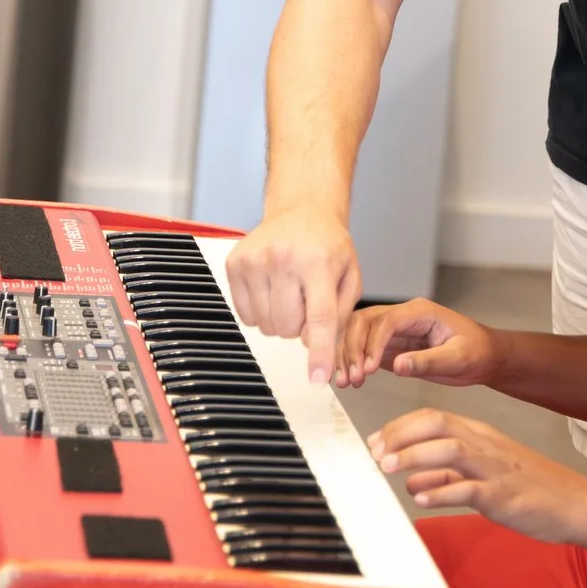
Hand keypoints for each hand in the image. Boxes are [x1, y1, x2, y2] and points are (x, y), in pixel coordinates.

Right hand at [225, 204, 359, 385]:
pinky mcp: (235, 264)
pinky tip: (271, 289)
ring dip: (280, 320)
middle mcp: (284, 260)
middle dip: (299, 327)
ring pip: (265, 326)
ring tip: (290, 292)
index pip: (320, 318)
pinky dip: (261, 312)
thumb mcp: (351, 275)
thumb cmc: (328, 245)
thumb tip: (317, 347)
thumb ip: (340, 315)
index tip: (316, 378)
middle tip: (306, 301)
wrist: (301, 209)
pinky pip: (246, 316)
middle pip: (287, 328)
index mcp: (319, 263)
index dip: (319, 353)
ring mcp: (255, 261)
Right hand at [341, 298, 501, 389]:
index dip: (372, 344)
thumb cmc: (477, 352)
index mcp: (420, 312)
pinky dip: (353, 361)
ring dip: (348, 355)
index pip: (386, 321)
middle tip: (351, 377)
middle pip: (364, 321)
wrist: (485, 356)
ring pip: (358, 332)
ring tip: (346, 382)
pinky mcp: (391, 344)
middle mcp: (403, 316)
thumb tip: (398, 365)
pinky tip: (349, 378)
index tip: (367, 369)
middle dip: (352, 348)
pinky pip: (364, 347)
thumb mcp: (458, 359)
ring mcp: (394, 329)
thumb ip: (428, 361)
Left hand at [370, 410, 586, 544]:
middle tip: (375, 452)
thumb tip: (412, 482)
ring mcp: (495, 469)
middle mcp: (486, 445)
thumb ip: (446, 476)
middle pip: (438, 424)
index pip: (433, 417)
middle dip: (401, 435)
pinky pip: (469, 489)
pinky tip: (422, 499)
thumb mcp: (483, 475)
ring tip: (387, 468)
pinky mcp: (504, 495)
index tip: (375, 441)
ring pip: (451, 449)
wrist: (574, 503)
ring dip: (414, 457)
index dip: (400, 427)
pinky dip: (442, 492)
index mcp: (480, 435)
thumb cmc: (529, 488)